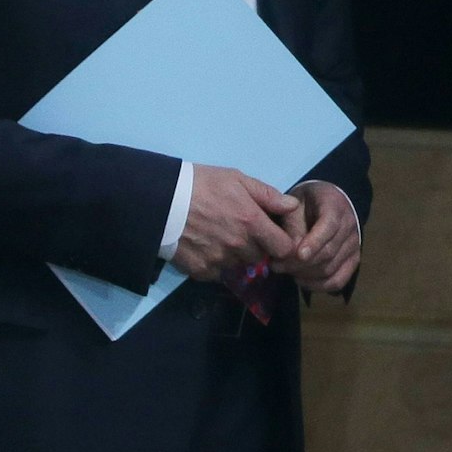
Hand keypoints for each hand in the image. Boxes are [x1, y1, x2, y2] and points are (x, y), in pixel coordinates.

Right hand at [171, 165, 300, 277]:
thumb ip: (267, 194)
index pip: (285, 248)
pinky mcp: (201, 270)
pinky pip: (217, 272)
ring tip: (217, 237)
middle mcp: (239, 246)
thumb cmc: (199, 184)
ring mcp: (220, 260)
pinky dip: (213, 263)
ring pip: (238, 264)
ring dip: (234, 255)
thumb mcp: (235, 179)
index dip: (282, 243)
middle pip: (260, 257)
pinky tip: (202, 246)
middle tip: (238, 232)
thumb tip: (292, 207)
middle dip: (255, 247)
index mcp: (252, 223)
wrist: (158, 198)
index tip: (272, 237)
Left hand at [275, 180, 361, 292]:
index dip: (314, 242)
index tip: (299, 255)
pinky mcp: (352, 261)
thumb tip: (292, 252)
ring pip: (331, 268)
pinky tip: (300, 280)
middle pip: (328, 252)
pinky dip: (319, 285)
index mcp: (335, 207)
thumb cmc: (305, 202)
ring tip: (284, 271)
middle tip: (276, 265)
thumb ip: (293, 224)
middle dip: (300, 263)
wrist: (326, 201)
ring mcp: (354, 246)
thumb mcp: (294, 204)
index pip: (329, 226)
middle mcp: (350, 227)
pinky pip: (338, 280)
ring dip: (305, 274)